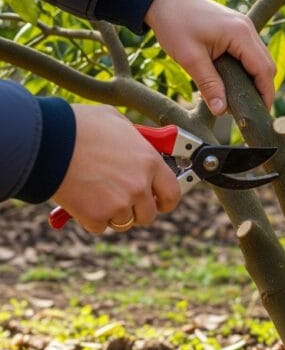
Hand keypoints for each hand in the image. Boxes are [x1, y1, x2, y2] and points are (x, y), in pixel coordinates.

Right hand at [52, 105, 179, 232]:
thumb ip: (135, 139)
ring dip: (113, 213)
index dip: (165, 200)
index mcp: (150, 162)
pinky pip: (100, 227)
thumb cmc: (78, 126)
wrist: (45, 140)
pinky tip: (81, 200)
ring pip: (124, 222)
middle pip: (148, 215)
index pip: (173, 194)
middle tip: (121, 200)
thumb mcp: (116, 122)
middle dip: (136, 210)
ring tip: (96, 194)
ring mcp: (119, 203)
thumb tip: (141, 142)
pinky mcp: (97, 216)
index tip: (158, 201)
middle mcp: (139, 185)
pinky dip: (91, 218)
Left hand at [145, 0, 276, 113]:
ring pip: (259, 60)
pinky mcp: (236, 29)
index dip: (266, 94)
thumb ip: (209, 85)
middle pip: (267, 66)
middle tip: (247, 110)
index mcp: (240, 34)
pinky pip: (249, 53)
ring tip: (238, 98)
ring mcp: (243, 27)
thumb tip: (221, 111)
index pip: (264, 70)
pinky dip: (246, 69)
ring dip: (253, 80)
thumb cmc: (174, 23)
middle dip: (261, 89)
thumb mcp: (190, 58)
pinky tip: (232, 81)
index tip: (259, 113)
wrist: (163, 0)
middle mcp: (247, 29)